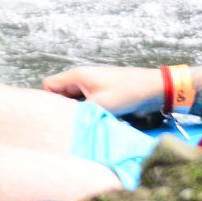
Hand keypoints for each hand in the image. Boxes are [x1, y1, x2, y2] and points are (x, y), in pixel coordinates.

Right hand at [41, 65, 162, 114]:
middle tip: (68, 124)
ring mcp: (92, 84)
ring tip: (81, 124)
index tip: (54, 115)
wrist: (153, 88)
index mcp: (77, 76)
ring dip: (76, 110)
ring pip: (73, 99)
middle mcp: (81, 77)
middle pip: (60, 93)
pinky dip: (87, 110)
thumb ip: (78, 111)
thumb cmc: (127, 93)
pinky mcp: (101, 91)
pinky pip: (86, 101)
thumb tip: (63, 122)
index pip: (48, 85)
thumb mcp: (99, 105)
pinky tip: (92, 121)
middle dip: (62, 108)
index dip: (48, 100)